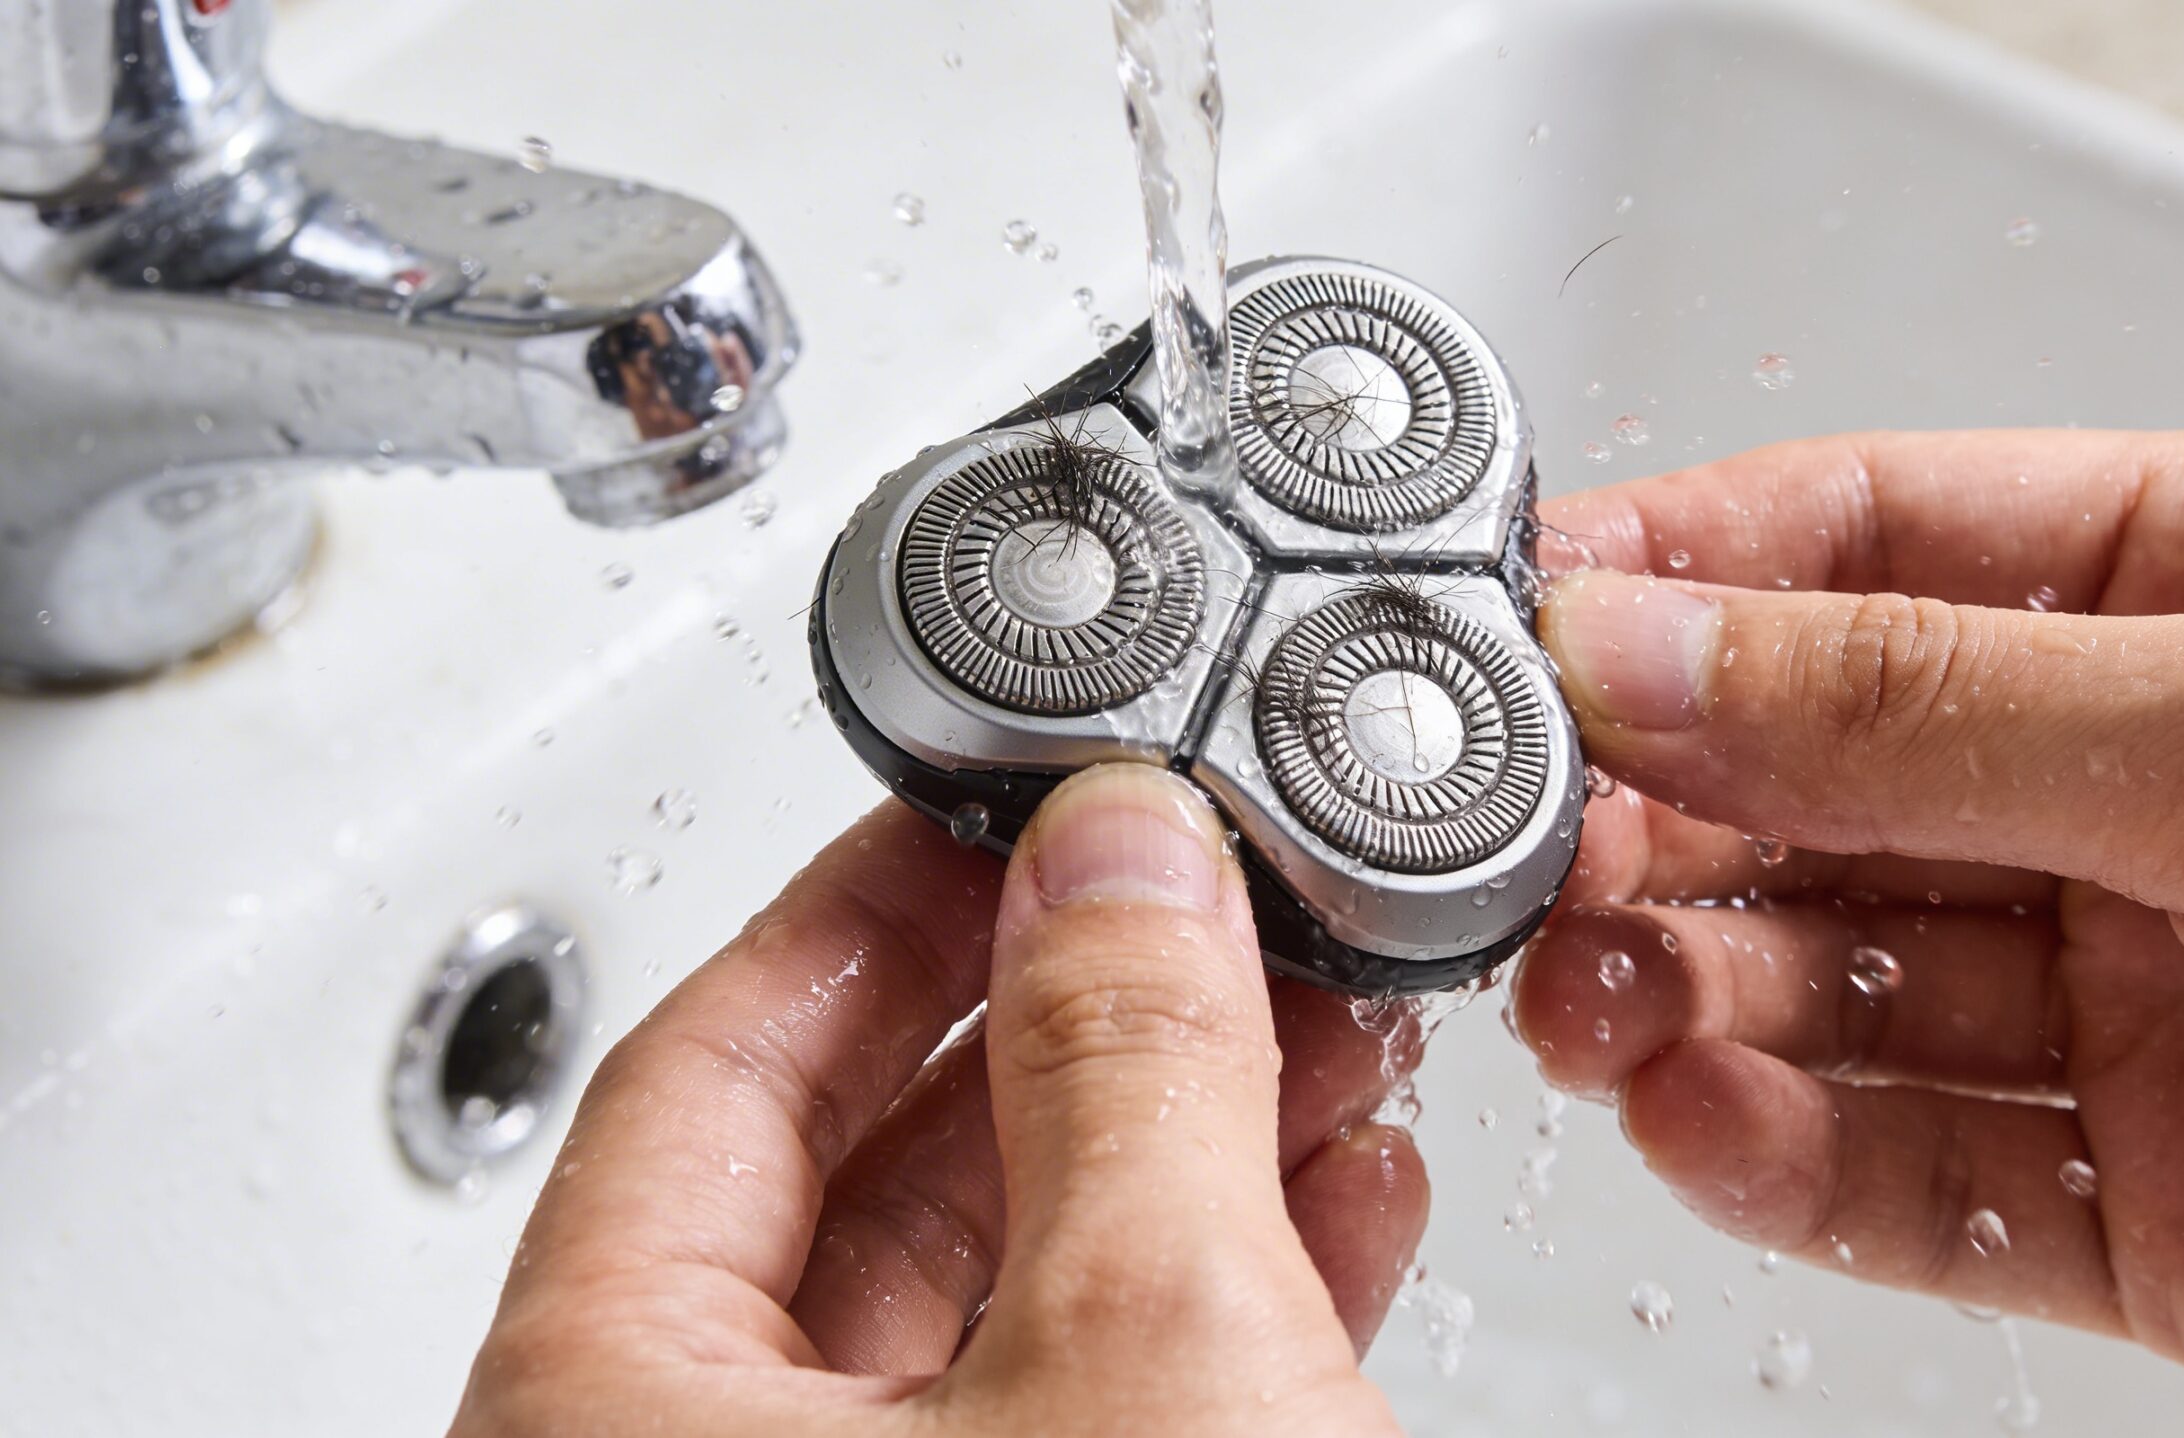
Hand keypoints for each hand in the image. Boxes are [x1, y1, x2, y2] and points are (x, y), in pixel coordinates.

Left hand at [451, 765, 1422, 1436]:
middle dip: (1072, 1021)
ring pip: (996, 1292)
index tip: (996, 808)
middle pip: (860, 1172)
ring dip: (1172, 1150)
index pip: (704, 1066)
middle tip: (1177, 901)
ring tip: (1304, 1029)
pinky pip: (1078, 1402)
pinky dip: (1209, 1298)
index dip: (872, 905)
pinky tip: (1331, 1201)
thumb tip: (1115, 863)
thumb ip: (1124, 1071)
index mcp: (610, 1419)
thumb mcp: (1141, 1352)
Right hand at [1517, 429, 2183, 1434]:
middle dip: (1665, 824)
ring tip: (1602, 1017)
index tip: (1522, 639)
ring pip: (1843, 986)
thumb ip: (1917, 698)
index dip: (1680, 583)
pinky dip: (1791, 1158)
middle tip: (1536, 867)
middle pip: (1824, 781)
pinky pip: (1918, 1170)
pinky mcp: (2154, 1205)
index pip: (1873, 543)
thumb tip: (1648, 638)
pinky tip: (1707, 1129)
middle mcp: (2161, 783)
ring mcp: (2149, 1000)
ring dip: (1694, 1001)